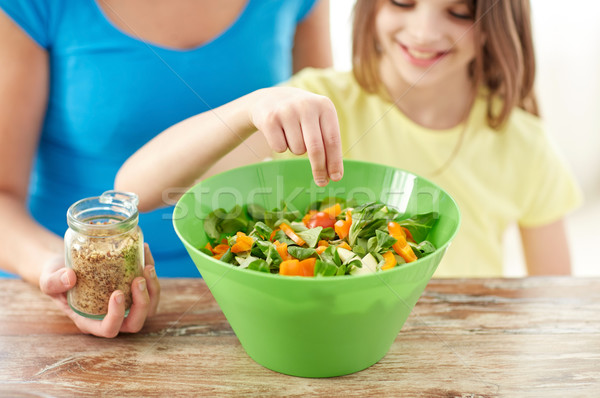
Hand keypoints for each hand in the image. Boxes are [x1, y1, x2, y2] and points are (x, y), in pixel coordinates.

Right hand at [39, 243, 159, 336]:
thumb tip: (69, 277)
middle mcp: (111, 316)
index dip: (117, 316)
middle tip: (138, 279)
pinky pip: (149, 286)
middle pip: (136, 322)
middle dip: (142, 303)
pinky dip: (150, 270)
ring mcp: (125, 304)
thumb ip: (53, 281)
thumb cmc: (56, 276)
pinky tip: (145, 250)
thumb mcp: (48, 279)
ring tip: (147, 265)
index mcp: (91, 320)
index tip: (116, 293)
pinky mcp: (133, 288)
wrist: (65, 263)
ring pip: (149, 307)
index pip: (109, 329)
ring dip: (153, 289)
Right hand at [250, 87, 343, 185]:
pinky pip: (280, 148)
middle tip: (321, 182)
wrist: (270, 99)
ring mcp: (286, 111)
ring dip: (297, 150)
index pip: (332, 140)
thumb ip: (328, 143)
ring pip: (297, 149)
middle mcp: (306, 106)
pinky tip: (280, 133)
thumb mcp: (318, 120)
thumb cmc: (301, 116)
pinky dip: (281, 146)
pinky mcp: (269, 119)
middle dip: (319, 168)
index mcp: (324, 106)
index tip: (336, 178)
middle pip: (316, 148)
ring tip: (293, 135)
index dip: (335, 162)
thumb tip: (334, 174)